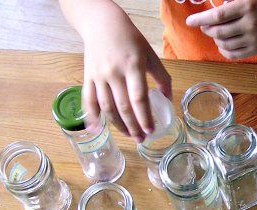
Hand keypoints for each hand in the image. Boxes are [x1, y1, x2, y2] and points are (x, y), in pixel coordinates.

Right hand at [81, 8, 171, 142]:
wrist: (102, 24)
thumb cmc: (130, 40)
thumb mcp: (150, 55)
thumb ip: (161, 77)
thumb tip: (168, 99)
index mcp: (133, 66)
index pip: (139, 98)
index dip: (144, 116)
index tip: (151, 130)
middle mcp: (114, 72)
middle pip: (123, 106)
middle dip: (133, 127)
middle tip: (141, 139)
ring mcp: (99, 76)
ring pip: (107, 107)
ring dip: (118, 125)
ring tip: (128, 135)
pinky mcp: (88, 77)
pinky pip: (88, 100)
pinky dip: (91, 116)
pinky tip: (96, 129)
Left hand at [186, 0, 256, 59]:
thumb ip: (231, 3)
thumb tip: (210, 13)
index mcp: (247, 6)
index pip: (218, 15)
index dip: (201, 19)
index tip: (190, 21)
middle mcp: (250, 24)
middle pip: (218, 32)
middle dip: (207, 29)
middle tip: (205, 26)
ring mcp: (253, 39)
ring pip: (224, 44)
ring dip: (215, 39)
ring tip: (217, 33)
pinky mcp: (256, 50)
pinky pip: (233, 54)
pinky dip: (223, 50)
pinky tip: (223, 44)